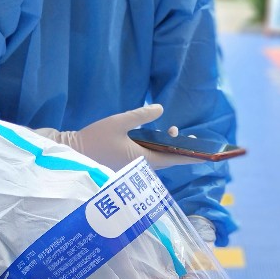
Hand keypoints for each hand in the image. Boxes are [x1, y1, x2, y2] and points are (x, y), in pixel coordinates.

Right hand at [40, 104, 205, 170]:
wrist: (73, 153)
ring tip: (174, 132)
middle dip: (180, 149)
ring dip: (168, 148)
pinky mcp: (128, 166)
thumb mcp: (118, 122)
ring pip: (158, 159)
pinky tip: (157, 138)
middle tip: (189, 137)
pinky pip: (149, 159)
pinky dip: (156, 149)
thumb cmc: (94, 138)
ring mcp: (134, 168)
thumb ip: (141, 115)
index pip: (173, 158)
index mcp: (142, 159)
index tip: (206, 155)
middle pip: (168, 160)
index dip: (191, 156)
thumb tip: (160, 110)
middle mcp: (141, 167)